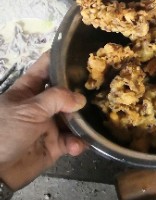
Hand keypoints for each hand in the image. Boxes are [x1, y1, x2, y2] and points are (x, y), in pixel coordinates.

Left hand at [0, 53, 87, 190]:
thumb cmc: (5, 132)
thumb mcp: (28, 110)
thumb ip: (56, 99)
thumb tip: (80, 99)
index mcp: (28, 90)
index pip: (46, 67)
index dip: (62, 59)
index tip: (83, 54)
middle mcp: (41, 105)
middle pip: (66, 92)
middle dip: (82, 92)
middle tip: (101, 89)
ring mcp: (49, 125)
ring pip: (74, 117)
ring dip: (83, 121)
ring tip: (90, 123)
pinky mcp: (55, 145)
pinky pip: (73, 140)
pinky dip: (77, 142)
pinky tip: (76, 145)